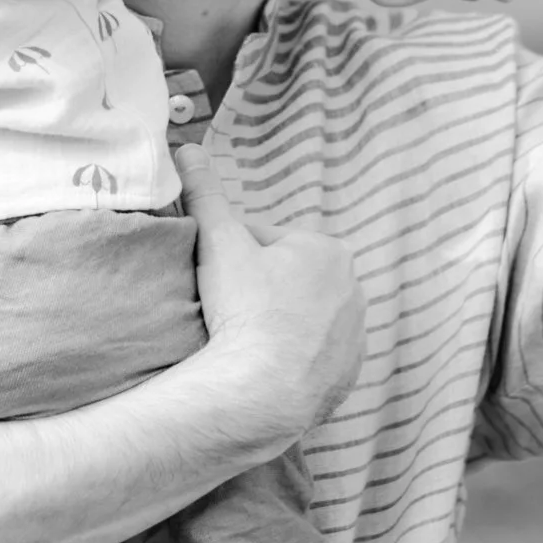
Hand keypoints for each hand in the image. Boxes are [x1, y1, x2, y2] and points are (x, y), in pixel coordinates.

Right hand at [178, 144, 363, 452]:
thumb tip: (187, 148)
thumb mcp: (219, 241)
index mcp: (327, 249)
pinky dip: (293, 358)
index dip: (233, 255)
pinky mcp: (349, 375)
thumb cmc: (244, 309)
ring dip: (277, 323)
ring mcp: (355, 336)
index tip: (213, 278)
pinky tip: (264, 365)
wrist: (262, 394)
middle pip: (289, 280)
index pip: (269, 242)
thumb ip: (205, 192)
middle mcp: (353, 289)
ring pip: (304, 318)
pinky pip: (315, 357)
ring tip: (242, 339)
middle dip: (260, 288)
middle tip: (224, 308)